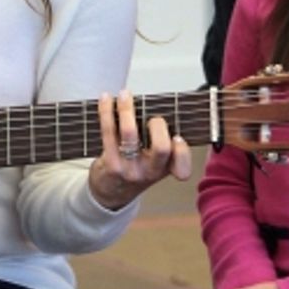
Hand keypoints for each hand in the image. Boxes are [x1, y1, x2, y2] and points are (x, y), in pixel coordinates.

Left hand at [88, 90, 191, 210]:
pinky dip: (106, 111)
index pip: (182, 166)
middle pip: (161, 148)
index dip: (183, 151)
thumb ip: (160, 141)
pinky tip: (105, 99)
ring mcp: (129, 169)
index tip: (178, 137)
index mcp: (165, 169)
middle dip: (158, 125)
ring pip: (130, 134)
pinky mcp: (110, 163)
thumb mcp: (154, 163)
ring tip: (124, 95)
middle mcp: (149, 172)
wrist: (110, 192)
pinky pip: (108, 132)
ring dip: (127, 109)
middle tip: (152, 116)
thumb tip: (157, 104)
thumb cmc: (134, 168)